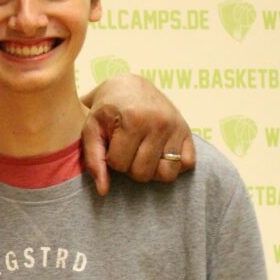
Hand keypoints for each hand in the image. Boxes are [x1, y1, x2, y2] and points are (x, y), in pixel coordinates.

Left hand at [81, 73, 194, 195]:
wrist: (129, 87)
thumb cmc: (107, 110)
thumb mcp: (92, 128)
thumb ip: (94, 159)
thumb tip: (103, 191)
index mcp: (134, 119)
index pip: (119, 165)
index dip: (111, 159)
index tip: (112, 145)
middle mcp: (159, 122)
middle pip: (143, 173)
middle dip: (130, 167)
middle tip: (127, 149)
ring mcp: (177, 127)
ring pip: (166, 174)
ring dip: (151, 169)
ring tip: (142, 153)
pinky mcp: (188, 131)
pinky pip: (187, 164)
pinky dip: (174, 164)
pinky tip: (159, 153)